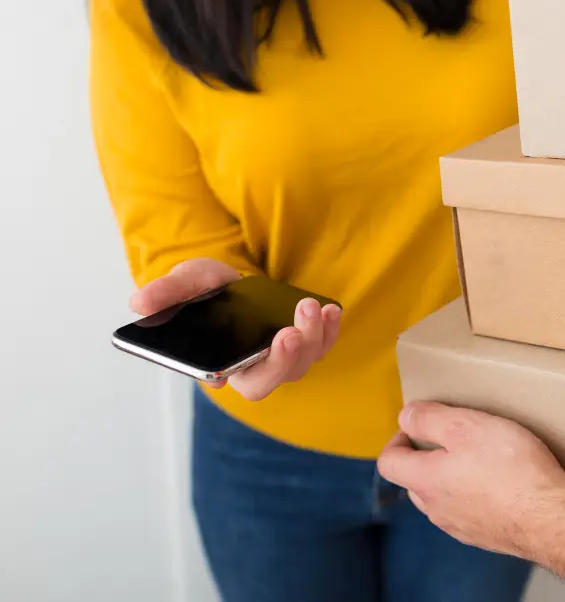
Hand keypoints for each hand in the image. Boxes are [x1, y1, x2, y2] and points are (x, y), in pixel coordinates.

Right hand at [131, 258, 341, 400]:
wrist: (234, 278)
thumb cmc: (206, 288)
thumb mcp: (186, 282)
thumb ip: (167, 292)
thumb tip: (138, 302)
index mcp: (216, 362)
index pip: (222, 379)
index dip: (235, 374)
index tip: (238, 359)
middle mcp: (250, 367)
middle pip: (268, 380)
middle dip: (282, 359)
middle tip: (288, 333)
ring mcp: (280, 358)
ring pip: (300, 363)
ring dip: (311, 337)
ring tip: (309, 306)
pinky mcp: (304, 343)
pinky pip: (321, 345)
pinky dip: (329, 330)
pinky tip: (331, 309)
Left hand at [377, 402, 564, 556]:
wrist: (549, 517)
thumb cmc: (509, 467)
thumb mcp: (466, 426)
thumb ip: (429, 419)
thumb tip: (405, 417)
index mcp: (425, 481)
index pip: (389, 463)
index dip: (397, 440)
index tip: (416, 427)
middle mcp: (437, 509)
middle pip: (415, 483)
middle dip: (425, 460)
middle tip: (451, 440)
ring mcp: (462, 528)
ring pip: (443, 500)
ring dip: (451, 480)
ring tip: (479, 461)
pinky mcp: (487, 537)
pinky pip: (470, 514)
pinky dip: (475, 498)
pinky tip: (501, 486)